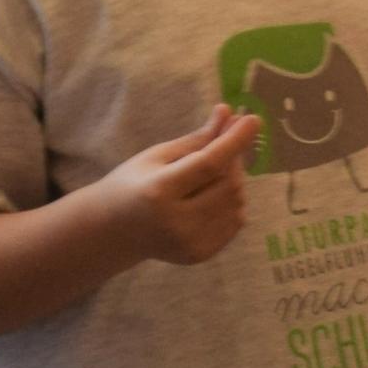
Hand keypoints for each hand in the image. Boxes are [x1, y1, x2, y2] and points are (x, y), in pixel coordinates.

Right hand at [107, 104, 260, 268]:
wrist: (114, 232)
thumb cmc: (131, 185)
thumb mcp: (156, 156)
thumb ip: (196, 139)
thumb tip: (229, 113)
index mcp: (159, 192)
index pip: (208, 164)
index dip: (234, 141)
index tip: (253, 119)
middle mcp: (178, 223)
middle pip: (227, 185)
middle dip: (234, 159)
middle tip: (226, 142)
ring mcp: (191, 243)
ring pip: (236, 204)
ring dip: (235, 180)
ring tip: (215, 170)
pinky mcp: (200, 254)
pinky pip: (234, 223)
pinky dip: (233, 203)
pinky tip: (215, 193)